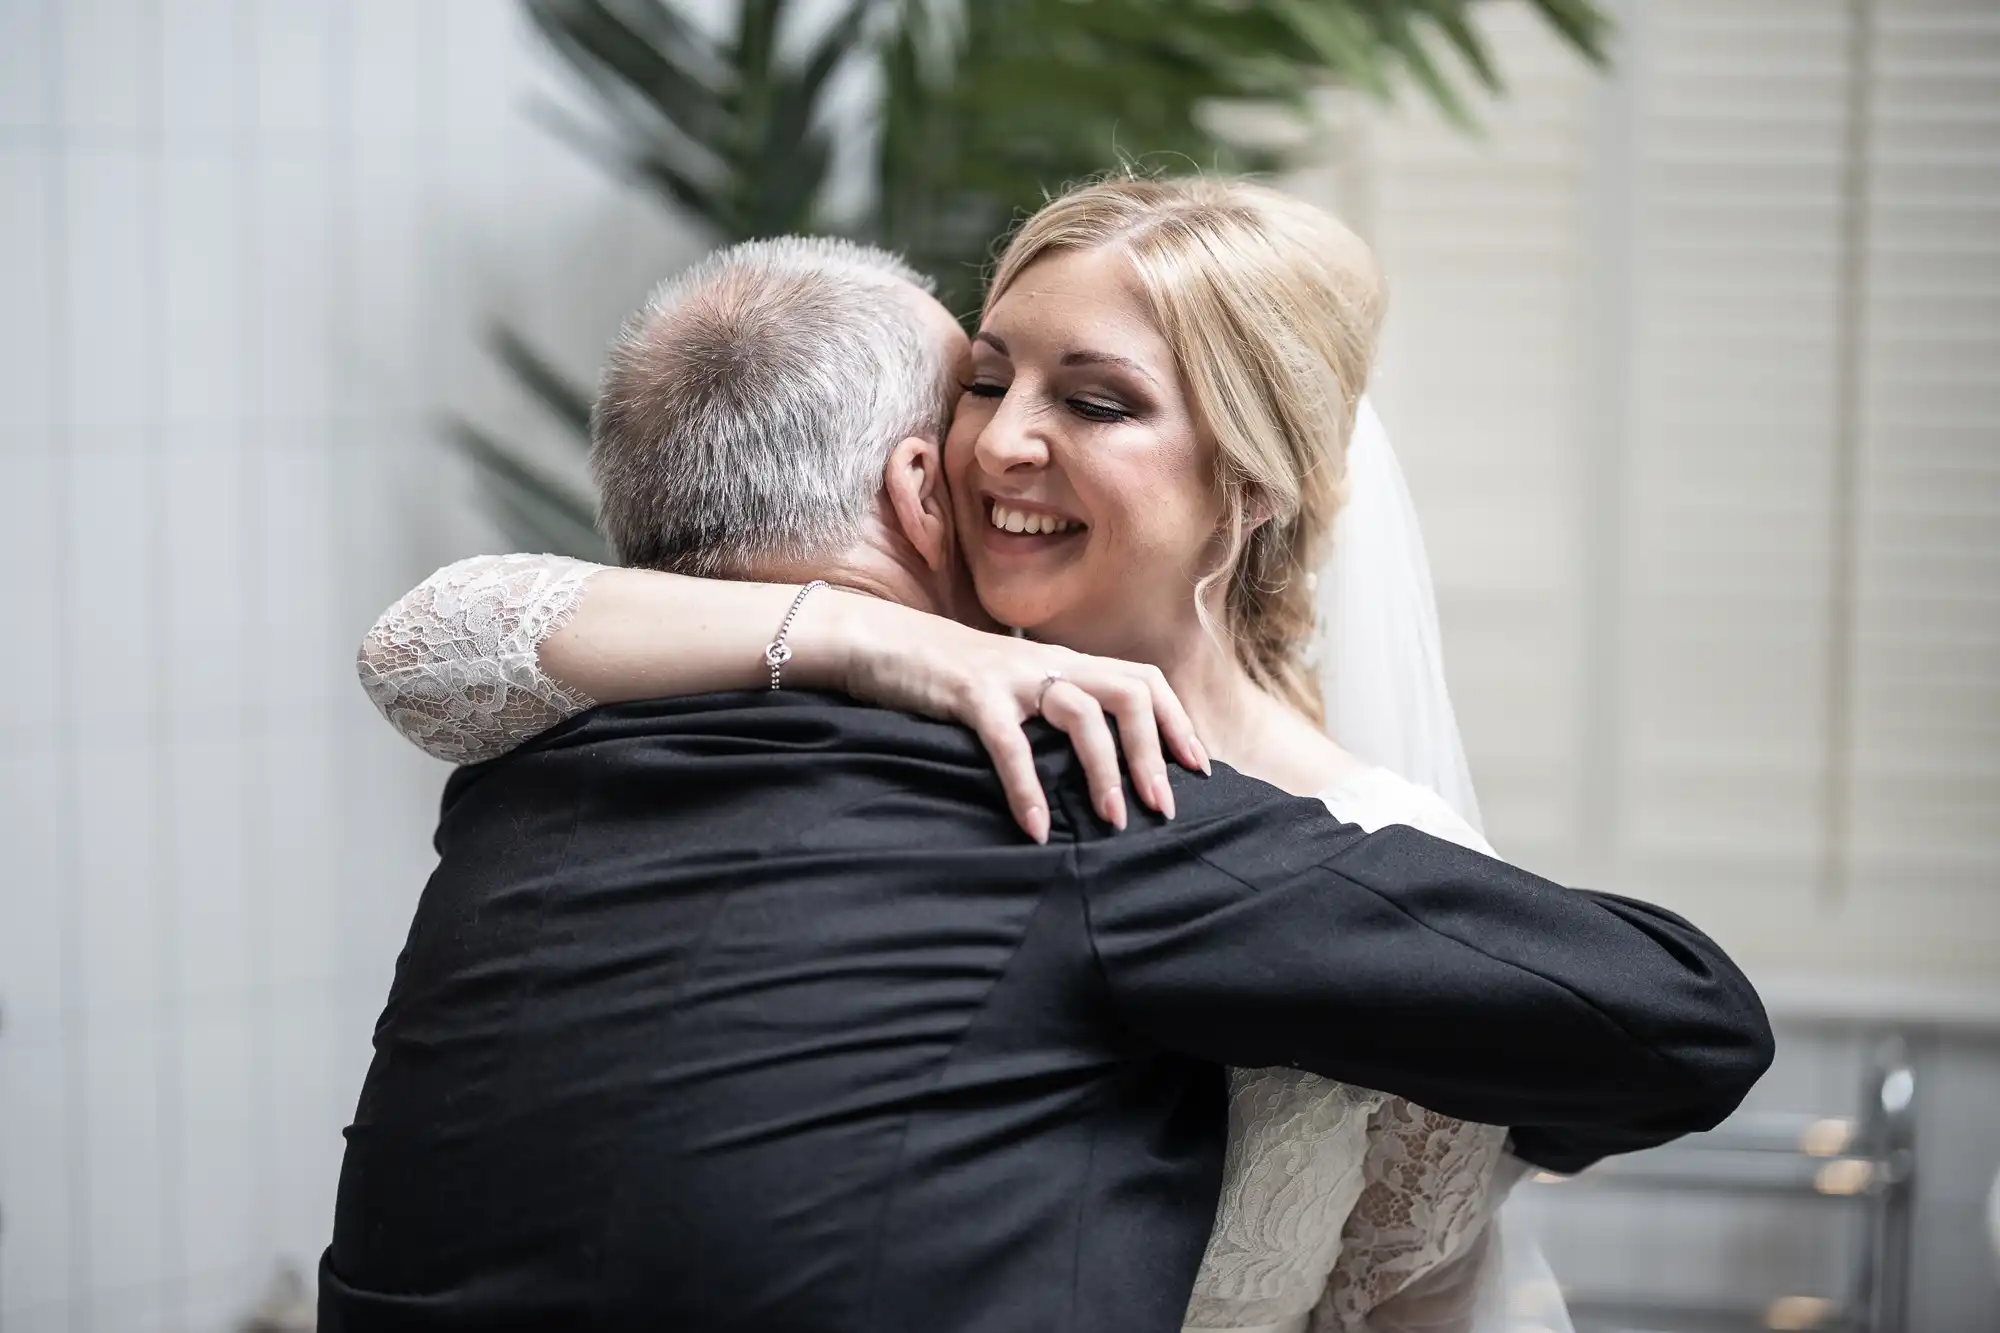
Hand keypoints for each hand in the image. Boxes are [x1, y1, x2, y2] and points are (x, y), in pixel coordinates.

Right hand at [817, 598, 1209, 842]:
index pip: (1143, 679)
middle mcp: (1047, 662)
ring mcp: (1011, 676)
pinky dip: (1028, 788)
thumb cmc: (946, 676)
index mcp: (1063, 661)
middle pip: (1128, 693)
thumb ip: (1050, 711)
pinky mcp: (970, 695)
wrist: (877, 641)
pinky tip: (1035, 830)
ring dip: (1104, 772)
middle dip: (1154, 752)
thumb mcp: (1013, 686)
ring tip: (1112, 823)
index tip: (1198, 770)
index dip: (1177, 722)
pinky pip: (1011, 744)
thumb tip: (1092, 762)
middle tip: (1163, 807)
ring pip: (1082, 714)